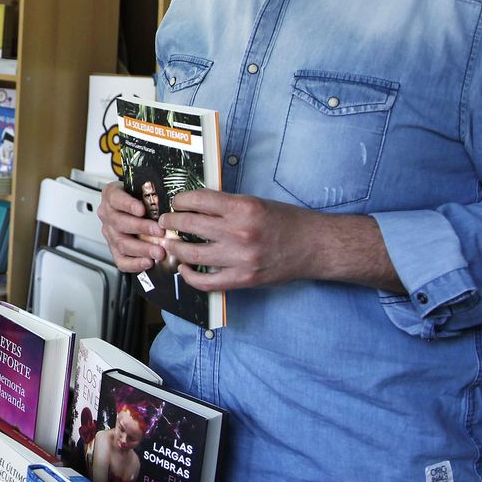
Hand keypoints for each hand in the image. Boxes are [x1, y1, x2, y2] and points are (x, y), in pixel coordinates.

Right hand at [97, 181, 170, 273]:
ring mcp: (110, 234)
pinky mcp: (115, 250)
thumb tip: (170, 197)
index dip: (128, 205)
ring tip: (158, 251)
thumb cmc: (139, 196)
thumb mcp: (142, 187)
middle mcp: (108, 215)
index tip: (142, 209)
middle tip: (159, 231)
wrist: (133, 207)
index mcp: (112, 196)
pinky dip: (135, 264)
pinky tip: (148, 262)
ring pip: (122, 243)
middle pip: (120, 223)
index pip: (116, 199)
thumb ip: (151, 191)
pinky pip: (121, 261)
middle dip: (141, 228)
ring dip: (142, 249)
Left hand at [157, 187, 397, 292]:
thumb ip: (227, 205)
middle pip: (190, 224)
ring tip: (170, 243)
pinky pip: (207, 281)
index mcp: (243, 207)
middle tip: (165, 221)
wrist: (316, 246)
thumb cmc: (288, 222)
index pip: (199, 200)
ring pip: (192, 253)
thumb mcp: (257, 203)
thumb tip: (195, 206)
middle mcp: (239, 231)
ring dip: (175, 247)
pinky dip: (190, 276)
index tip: (176, 202)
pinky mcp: (244, 279)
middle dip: (171, 221)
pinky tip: (184, 269)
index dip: (181, 200)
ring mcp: (240, 258)